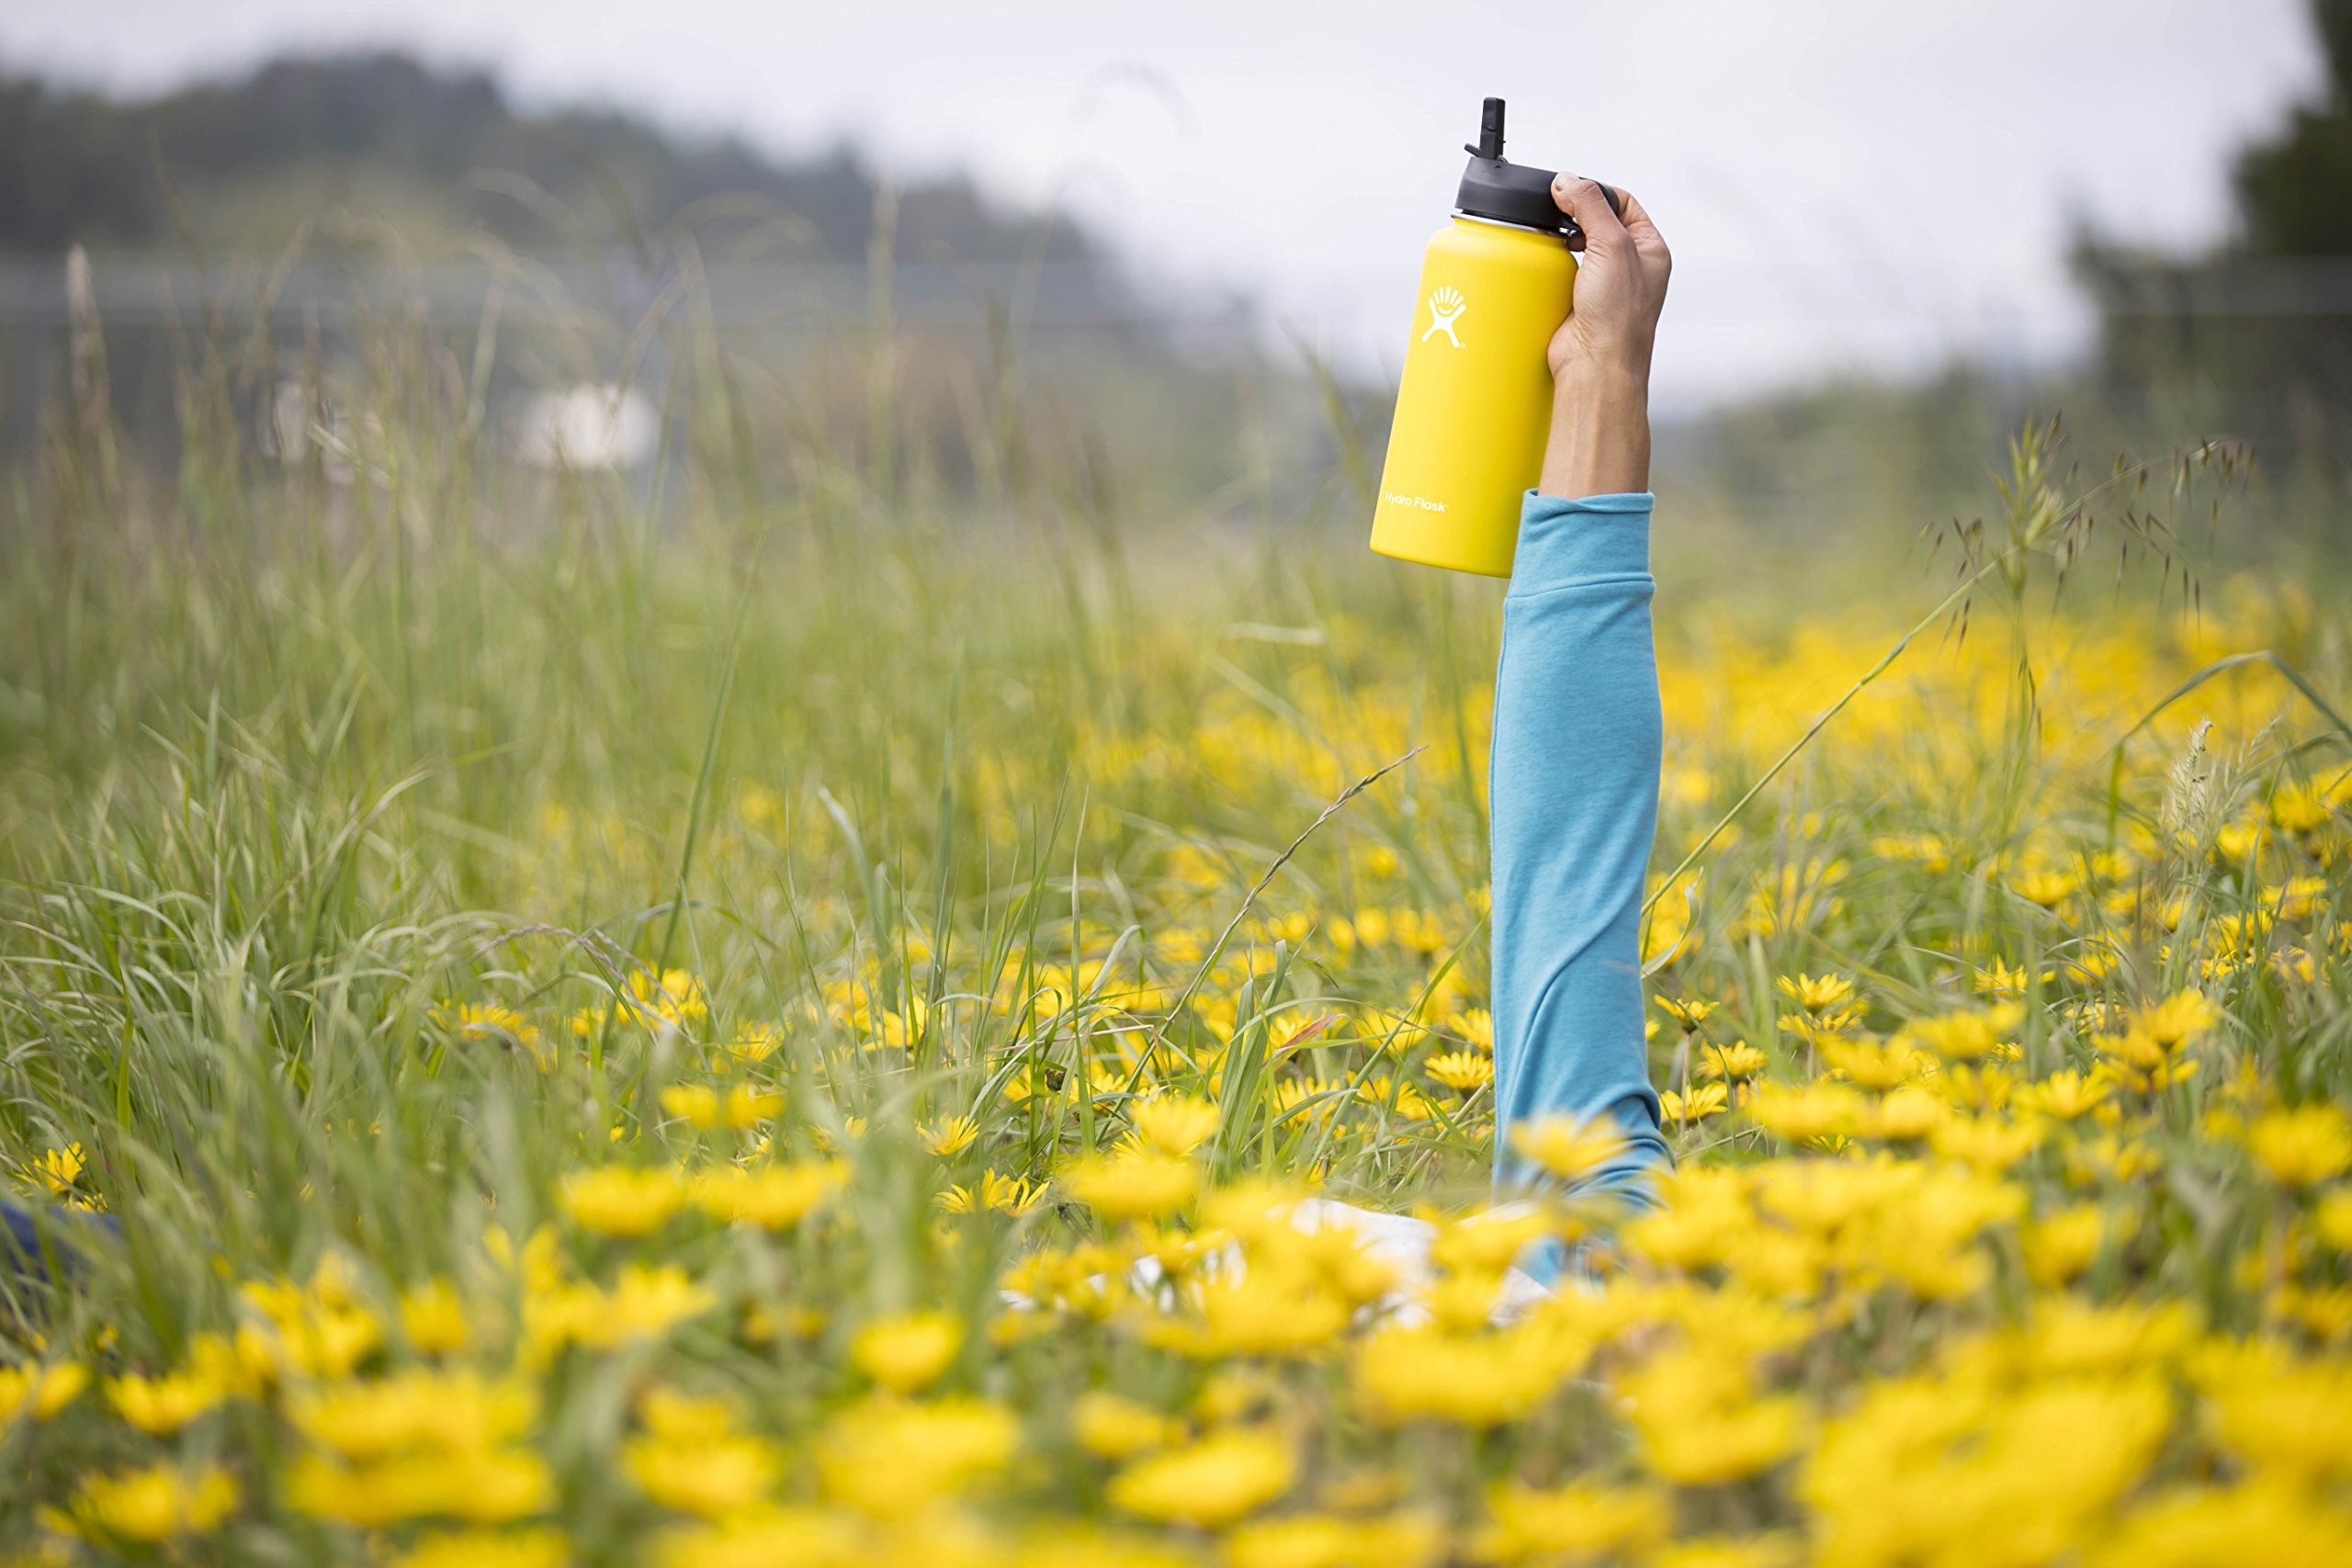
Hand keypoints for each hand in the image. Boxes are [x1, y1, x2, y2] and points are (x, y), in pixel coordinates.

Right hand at [1537, 177, 1668, 497]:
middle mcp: (1630, 267)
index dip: (1597, 192)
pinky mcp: (1578, 303)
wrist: (1596, 367)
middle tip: (1554, 211)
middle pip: (1598, 222)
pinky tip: (1540, 262)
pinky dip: (1549, 265)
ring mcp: (1603, 286)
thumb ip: (1590, 206)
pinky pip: (1560, 273)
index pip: (1623, 203)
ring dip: (1560, 239)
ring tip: (1547, 235)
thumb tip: (1567, 180)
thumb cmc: (1618, 315)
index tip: (1570, 190)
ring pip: (1577, 247)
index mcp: (1650, 249)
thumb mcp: (1611, 245)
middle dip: (1574, 214)